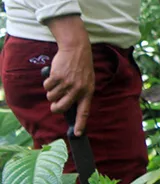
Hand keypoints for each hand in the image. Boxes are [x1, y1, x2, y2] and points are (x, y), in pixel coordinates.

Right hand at [43, 16, 93, 135]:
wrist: (77, 49)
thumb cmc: (81, 66)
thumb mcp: (87, 80)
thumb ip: (80, 93)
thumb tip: (68, 108)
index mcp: (88, 91)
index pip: (84, 111)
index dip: (81, 123)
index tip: (78, 134)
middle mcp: (78, 89)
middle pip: (60, 108)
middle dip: (55, 107)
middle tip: (55, 102)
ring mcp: (67, 83)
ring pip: (51, 97)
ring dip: (52, 91)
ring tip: (59, 81)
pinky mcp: (57, 77)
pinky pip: (47, 87)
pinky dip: (48, 82)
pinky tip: (56, 74)